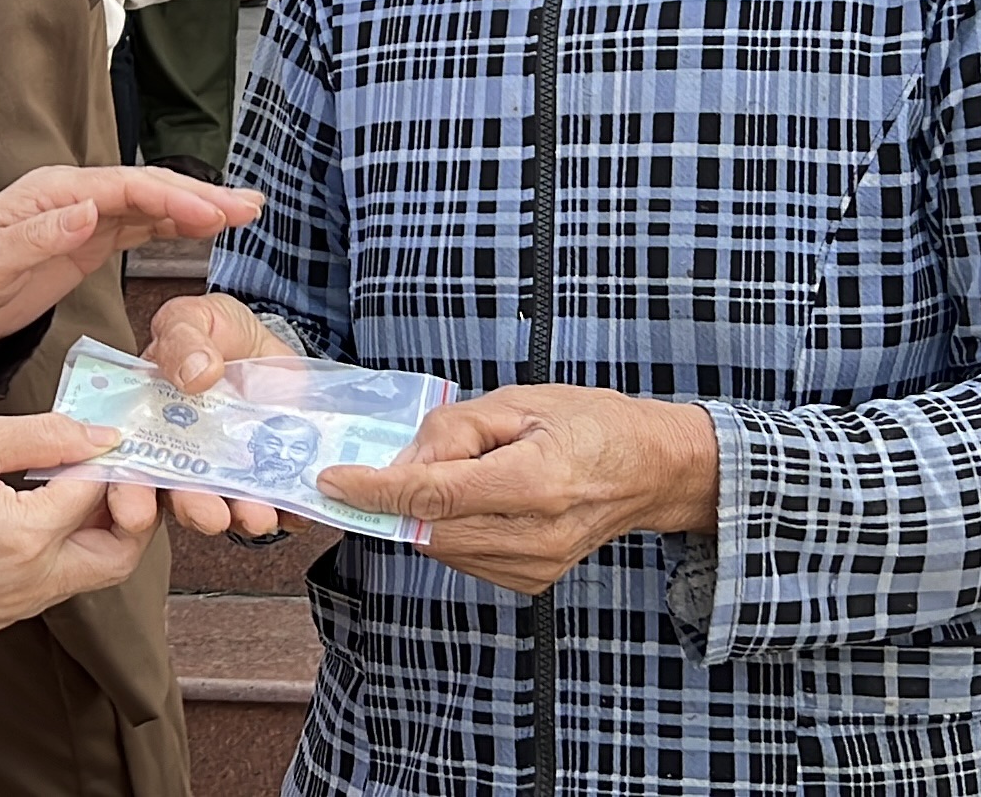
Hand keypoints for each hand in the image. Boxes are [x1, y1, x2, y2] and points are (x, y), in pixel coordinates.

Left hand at [0, 166, 262, 345]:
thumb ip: (39, 235)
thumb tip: (87, 211)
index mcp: (55, 191)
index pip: (126, 187)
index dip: (173, 197)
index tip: (212, 214)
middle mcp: (75, 195)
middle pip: (148, 188)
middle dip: (201, 195)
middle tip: (248, 207)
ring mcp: (85, 216)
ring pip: (152, 204)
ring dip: (197, 207)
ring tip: (244, 211)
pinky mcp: (90, 240)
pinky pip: (141, 226)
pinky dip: (176, 224)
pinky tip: (205, 227)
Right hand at [0, 413, 156, 630]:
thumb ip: (47, 436)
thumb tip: (102, 436)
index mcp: (23, 539)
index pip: (95, 496)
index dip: (106, 461)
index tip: (103, 439)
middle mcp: (24, 585)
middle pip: (114, 559)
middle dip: (126, 516)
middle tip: (114, 478)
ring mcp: (8, 607)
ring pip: (83, 577)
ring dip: (91, 535)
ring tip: (72, 488)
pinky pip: (47, 588)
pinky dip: (57, 554)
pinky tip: (40, 517)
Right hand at [133, 293, 293, 537]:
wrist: (264, 341)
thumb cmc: (214, 331)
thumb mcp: (192, 320)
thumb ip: (184, 341)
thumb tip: (196, 374)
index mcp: (151, 425)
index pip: (131, 467)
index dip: (129, 493)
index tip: (135, 510)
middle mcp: (185, 456)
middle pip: (180, 495)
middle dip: (194, 510)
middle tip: (210, 515)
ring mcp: (228, 468)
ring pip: (229, 504)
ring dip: (242, 515)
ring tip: (258, 515)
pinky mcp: (268, 472)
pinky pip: (277, 501)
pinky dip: (287, 512)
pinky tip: (296, 512)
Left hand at [320, 385, 717, 597]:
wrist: (648, 470)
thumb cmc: (589, 423)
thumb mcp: (519, 400)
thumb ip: (454, 427)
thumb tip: (402, 461)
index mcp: (536, 481)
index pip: (434, 495)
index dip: (374, 490)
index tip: (331, 482)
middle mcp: (536, 534)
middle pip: (429, 528)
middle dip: (393, 498)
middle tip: (388, 465)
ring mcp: (535, 566)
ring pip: (440, 548)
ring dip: (421, 513)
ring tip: (458, 472)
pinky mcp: (531, 581)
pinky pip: (462, 558)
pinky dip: (445, 529)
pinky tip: (469, 499)